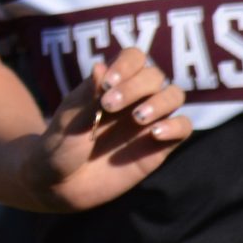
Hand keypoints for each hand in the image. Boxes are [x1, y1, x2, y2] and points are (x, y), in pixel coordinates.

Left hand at [24, 48, 189, 211]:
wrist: (58, 185)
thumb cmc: (58, 147)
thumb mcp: (67, 122)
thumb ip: (87, 97)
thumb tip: (100, 66)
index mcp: (109, 85)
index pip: (133, 57)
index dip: (126, 64)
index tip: (107, 83)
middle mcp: (133, 99)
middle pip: (154, 75)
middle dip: (136, 86)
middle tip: (109, 106)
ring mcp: (147, 122)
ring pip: (174, 95)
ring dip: (160, 101)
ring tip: (137, 118)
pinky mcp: (158, 147)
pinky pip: (183, 128)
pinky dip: (175, 126)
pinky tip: (154, 134)